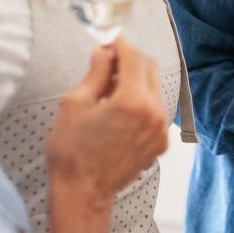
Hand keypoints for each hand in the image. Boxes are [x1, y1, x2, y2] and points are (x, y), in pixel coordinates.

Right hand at [46, 38, 169, 206]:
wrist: (83, 193)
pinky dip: (142, 100)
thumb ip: (95, 72)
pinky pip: (156, 108)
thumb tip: (103, 51)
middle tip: (107, 61)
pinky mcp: (161, 142)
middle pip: (150, 68)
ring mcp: (161, 129)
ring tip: (110, 87)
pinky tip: (119, 108)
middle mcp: (154, 113)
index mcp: (133, 101)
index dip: (120, 44)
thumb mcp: (75, 104)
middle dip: (130, 59)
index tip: (109, 39)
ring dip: (137, 79)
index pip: (134, 57)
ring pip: (155, 87)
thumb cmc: (72, 150)